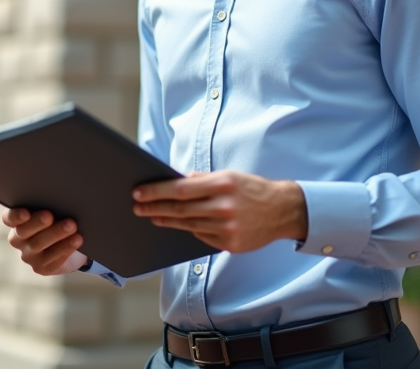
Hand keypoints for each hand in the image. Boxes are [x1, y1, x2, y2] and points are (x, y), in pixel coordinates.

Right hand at [2, 208, 89, 274]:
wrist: (68, 244)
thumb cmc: (58, 217)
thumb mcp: (52, 209)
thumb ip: (49, 203)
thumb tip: (60, 195)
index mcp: (16, 221)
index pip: (9, 218)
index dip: (15, 216)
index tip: (26, 212)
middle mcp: (18, 239)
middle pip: (23, 231)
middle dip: (37, 223)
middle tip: (50, 215)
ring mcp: (29, 255)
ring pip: (38, 245)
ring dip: (56, 234)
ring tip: (72, 225)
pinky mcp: (41, 267)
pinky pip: (52, 260)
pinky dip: (65, 248)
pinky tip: (76, 240)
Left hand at [132, 170, 307, 252]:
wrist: (282, 211)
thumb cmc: (252, 189)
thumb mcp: (230, 176)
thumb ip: (203, 179)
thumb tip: (177, 180)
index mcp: (223, 184)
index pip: (180, 189)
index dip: (156, 191)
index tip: (138, 192)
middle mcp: (225, 207)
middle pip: (180, 209)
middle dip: (154, 207)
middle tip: (137, 207)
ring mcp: (227, 228)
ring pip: (188, 225)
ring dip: (166, 220)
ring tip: (152, 216)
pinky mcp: (230, 244)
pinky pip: (201, 237)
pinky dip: (188, 230)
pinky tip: (176, 225)